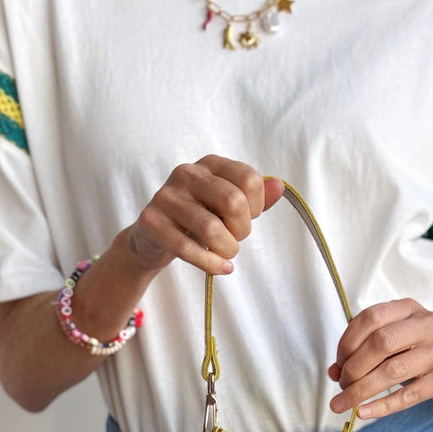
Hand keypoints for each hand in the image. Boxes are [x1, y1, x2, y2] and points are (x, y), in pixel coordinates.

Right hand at [126, 156, 284, 276]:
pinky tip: (221, 268)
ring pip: (211, 228)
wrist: (154, 236)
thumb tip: (279, 187)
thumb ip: (254, 197)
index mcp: (210, 164)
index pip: (249, 179)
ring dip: (227, 249)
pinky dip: (211, 264)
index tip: (247, 218)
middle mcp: (187, 173)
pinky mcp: (152, 222)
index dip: (257, 207)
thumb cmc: (197, 218)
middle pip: (233, 202)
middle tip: (235, 238)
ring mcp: (167, 197)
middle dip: (242, 229)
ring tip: (226, 254)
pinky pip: (188, 249)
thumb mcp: (227, 205)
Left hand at [328, 298, 432, 418]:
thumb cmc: (424, 351)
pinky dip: (382, 406)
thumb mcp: (398, 342)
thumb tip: (334, 372)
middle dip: (354, 367)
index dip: (348, 341)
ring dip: (361, 390)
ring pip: (393, 371)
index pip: (371, 317)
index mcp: (409, 309)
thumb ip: (366, 351)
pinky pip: (409, 395)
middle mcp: (428, 325)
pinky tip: (363, 412)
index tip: (338, 363)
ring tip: (343, 403)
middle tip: (342, 385)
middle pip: (381, 343)